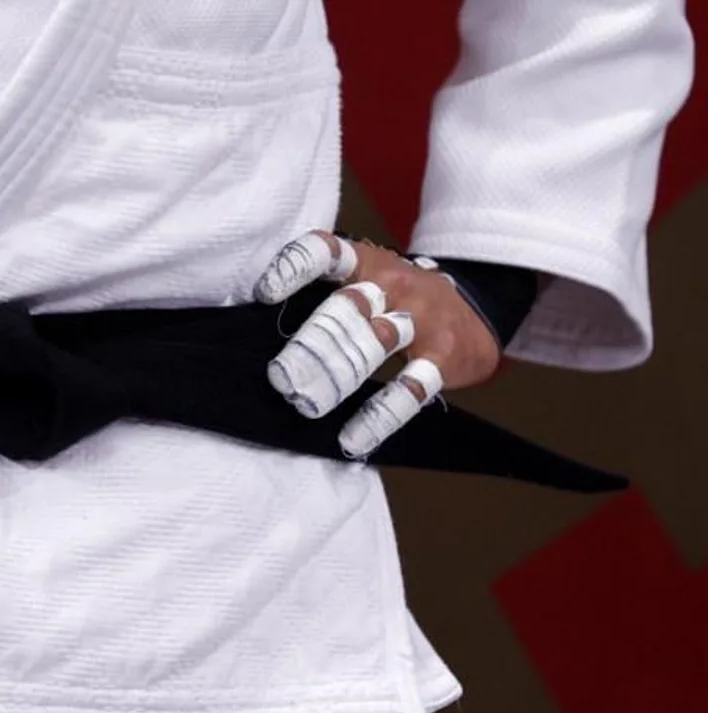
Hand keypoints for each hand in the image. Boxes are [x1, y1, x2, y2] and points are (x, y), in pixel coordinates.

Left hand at [254, 230, 500, 456]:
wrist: (479, 309)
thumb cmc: (401, 297)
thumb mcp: (369, 277)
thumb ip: (326, 291)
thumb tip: (255, 321)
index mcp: (368, 263)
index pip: (330, 252)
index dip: (297, 266)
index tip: (265, 293)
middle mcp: (394, 285)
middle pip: (347, 308)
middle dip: (310, 343)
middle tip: (279, 376)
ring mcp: (420, 321)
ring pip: (375, 344)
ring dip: (335, 374)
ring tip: (302, 399)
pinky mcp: (442, 359)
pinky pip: (409, 390)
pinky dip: (379, 416)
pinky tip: (351, 439)